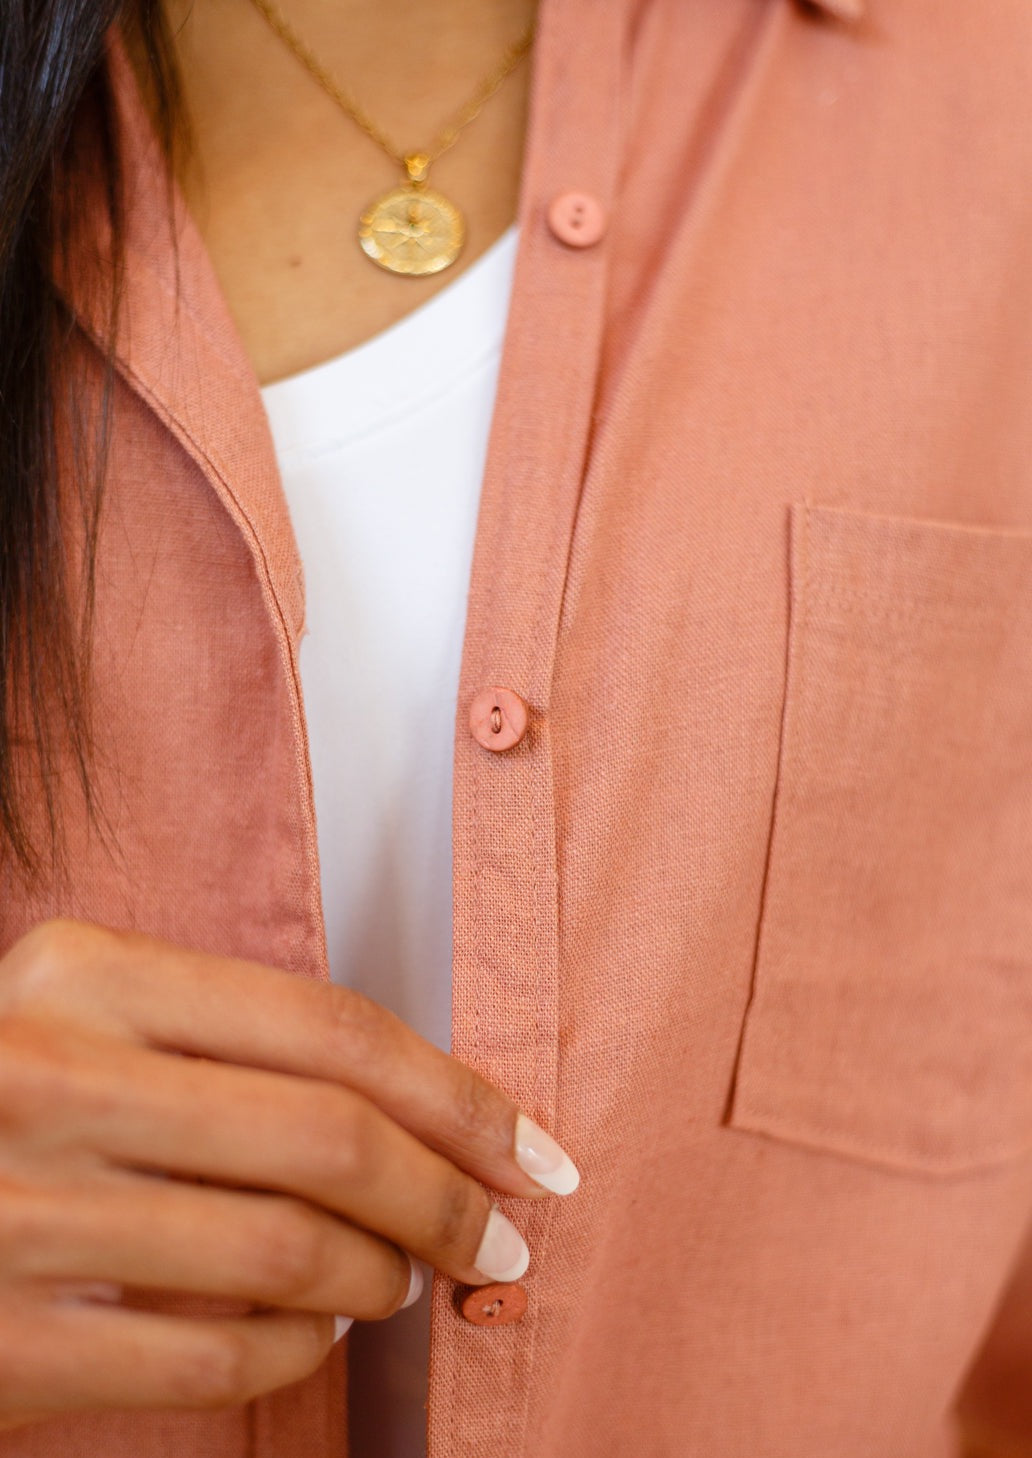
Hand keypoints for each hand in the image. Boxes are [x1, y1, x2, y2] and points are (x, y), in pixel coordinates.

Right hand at [0, 920, 578, 1428]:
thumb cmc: (5, 1098)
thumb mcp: (90, 1019)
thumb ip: (233, 1042)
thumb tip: (432, 1111)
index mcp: (82, 971)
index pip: (332, 1028)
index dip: (459, 1095)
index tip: (533, 1149)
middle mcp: (48, 1076)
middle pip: (330, 1139)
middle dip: (450, 1196)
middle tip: (504, 1232)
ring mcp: (21, 1211)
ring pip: (290, 1250)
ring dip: (384, 1271)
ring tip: (405, 1274)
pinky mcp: (9, 1341)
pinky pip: (220, 1351)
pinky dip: (305, 1345)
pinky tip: (321, 1326)